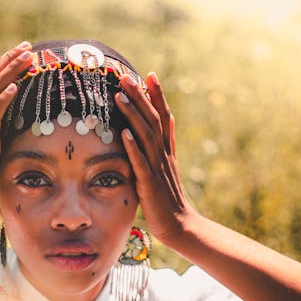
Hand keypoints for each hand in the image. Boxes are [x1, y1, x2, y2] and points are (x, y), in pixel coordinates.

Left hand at [116, 73, 194, 245]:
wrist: (179, 225)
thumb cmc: (168, 199)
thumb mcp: (167, 168)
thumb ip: (166, 144)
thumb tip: (168, 121)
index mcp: (166, 151)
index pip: (163, 117)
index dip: (157, 96)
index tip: (149, 75)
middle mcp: (163, 155)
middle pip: (153, 119)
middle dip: (140, 97)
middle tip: (126, 76)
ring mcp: (157, 168)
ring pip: (146, 135)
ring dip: (133, 114)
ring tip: (120, 95)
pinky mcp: (149, 184)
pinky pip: (141, 162)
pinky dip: (133, 146)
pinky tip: (123, 132)